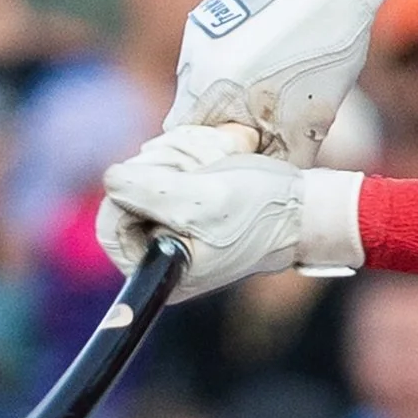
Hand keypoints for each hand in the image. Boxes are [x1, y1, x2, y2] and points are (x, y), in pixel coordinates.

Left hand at [97, 126, 363, 301]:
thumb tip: (110, 179)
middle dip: (169, 164)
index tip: (172, 179)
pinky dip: (197, 149)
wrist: (308, 206)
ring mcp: (175, 220)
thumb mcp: (201, 201)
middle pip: (130, 189)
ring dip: (187, 152)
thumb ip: (148, 192)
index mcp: (160, 268)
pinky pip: (172, 161)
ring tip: (223, 156)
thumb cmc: (262, 210)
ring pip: (151, 168)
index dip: (133, 189)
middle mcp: (161, 249)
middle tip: (208, 164)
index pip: (112, 221)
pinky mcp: (190, 196)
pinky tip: (227, 150)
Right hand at [167, 0, 403, 164]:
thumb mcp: (313, 114)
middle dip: (218, 129)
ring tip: (266, 92)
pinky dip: (228, 68)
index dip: (211, 156)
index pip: (187, 141)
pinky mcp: (207, 13)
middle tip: (254, 132)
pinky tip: (265, 60)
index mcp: (215, 90)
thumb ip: (282, 151)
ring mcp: (198, 35)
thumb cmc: (328, 45)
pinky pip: (208, 57)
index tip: (238, 159)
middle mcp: (196, 63)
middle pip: (189, 115)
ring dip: (223, 96)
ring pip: (198, 85)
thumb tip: (269, 174)